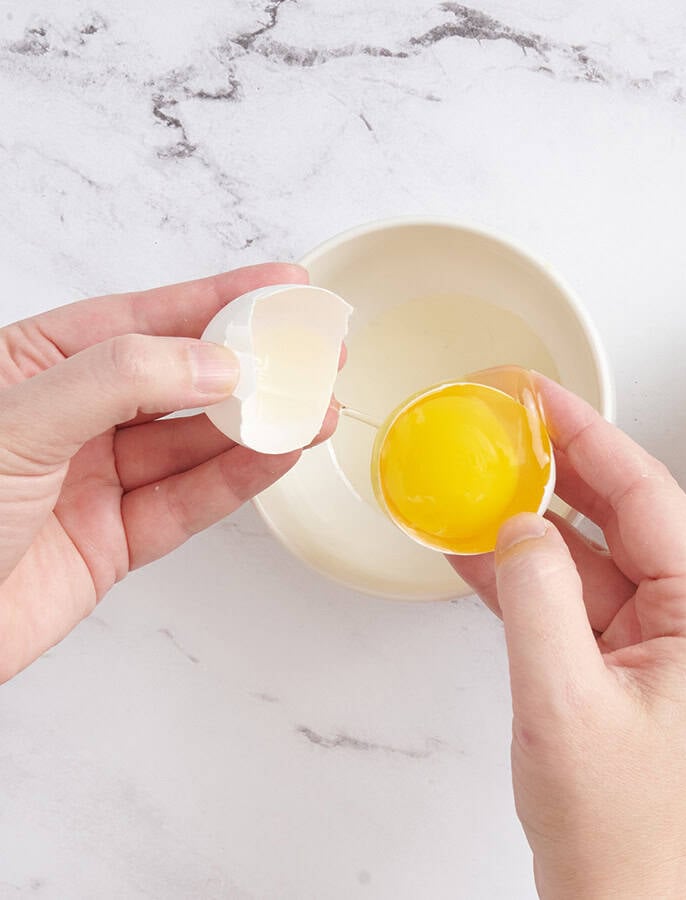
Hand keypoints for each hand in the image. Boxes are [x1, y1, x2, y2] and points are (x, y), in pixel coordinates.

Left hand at [0, 264, 335, 683]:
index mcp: (28, 367)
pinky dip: (238, 479)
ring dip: (258, 425)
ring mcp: (92, 482)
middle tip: (314, 350)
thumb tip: (212, 363)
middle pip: (178, 380)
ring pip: (193, 444)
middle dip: (251, 364)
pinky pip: (188, 503)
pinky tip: (278, 453)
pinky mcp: (112, 542)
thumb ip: (118, 381)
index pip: (138, 319)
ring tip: (315, 404)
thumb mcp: (16, 422)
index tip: (280, 287)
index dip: (215, 299)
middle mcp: (67, 420)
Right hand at [451, 376, 685, 898]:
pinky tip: (477, 546)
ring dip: (540, 519)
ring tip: (482, 472)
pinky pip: (579, 597)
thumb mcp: (559, 699)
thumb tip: (519, 521)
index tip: (542, 395)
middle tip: (508, 419)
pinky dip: (531, 573)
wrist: (615, 896)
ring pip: (598, 554)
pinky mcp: (628, 662)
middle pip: (628, 516)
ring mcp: (664, 642)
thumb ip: (536, 596)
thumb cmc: (608, 820)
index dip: (593, 438)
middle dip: (566, 466)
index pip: (651, 500)